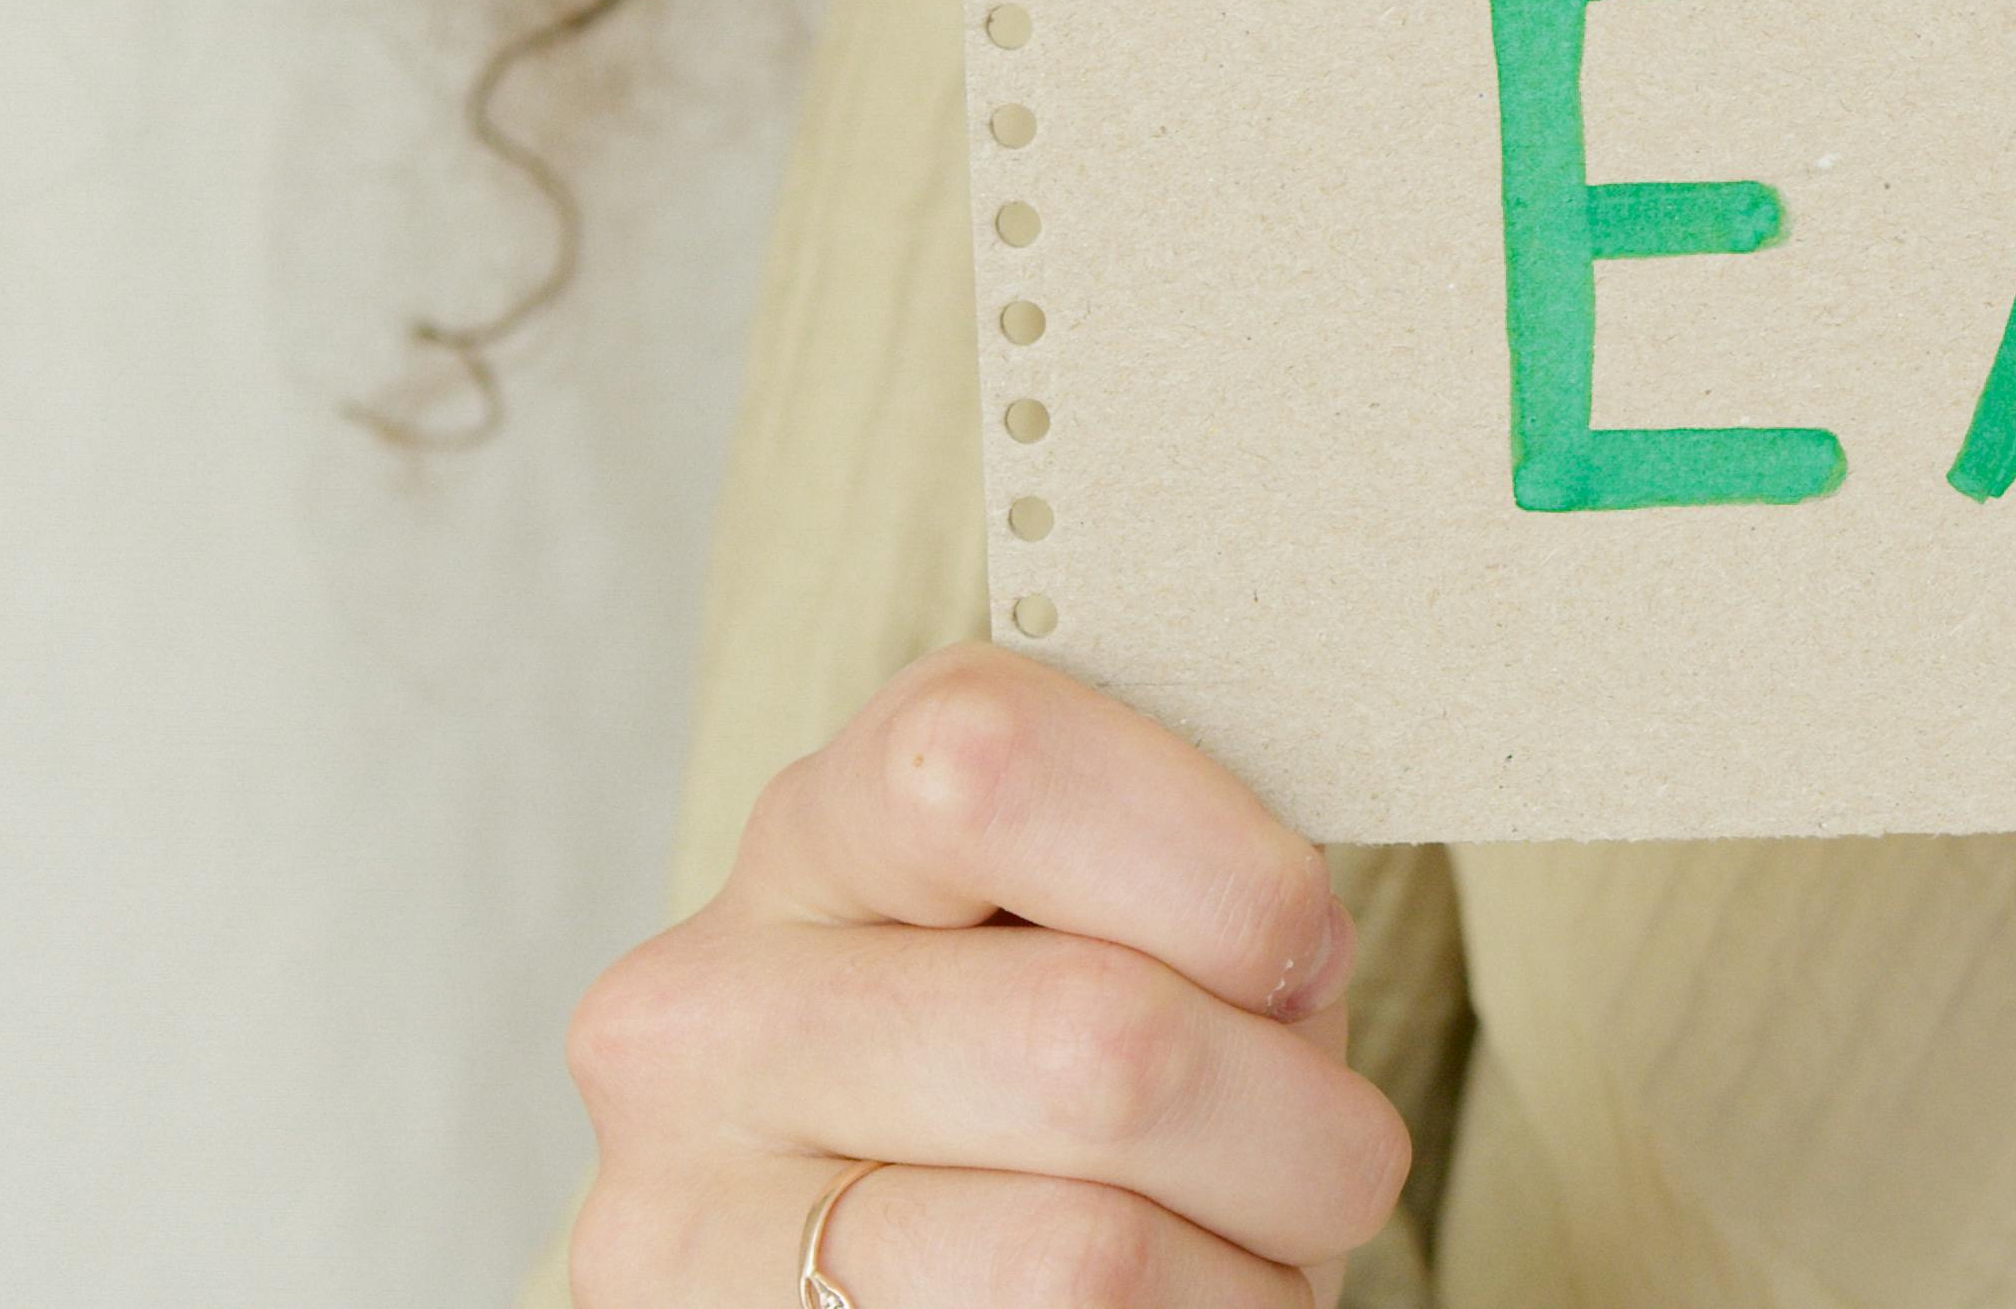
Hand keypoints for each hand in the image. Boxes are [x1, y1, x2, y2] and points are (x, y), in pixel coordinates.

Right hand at [565, 645, 1411, 1304]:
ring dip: (1248, 1262)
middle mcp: (707, 1011)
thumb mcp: (1120, 933)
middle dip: (1293, 1121)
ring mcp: (689, 1213)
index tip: (1300, 948)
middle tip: (1326, 1156)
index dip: (1212, 862)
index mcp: (822, 834)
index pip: (989, 760)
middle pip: (1094, 1040)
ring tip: (1240, 1247)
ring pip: (1086, 1250)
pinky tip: (1160, 1305)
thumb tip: (1286, 939)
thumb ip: (1186, 897)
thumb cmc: (1074, 1086)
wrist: (939, 1272)